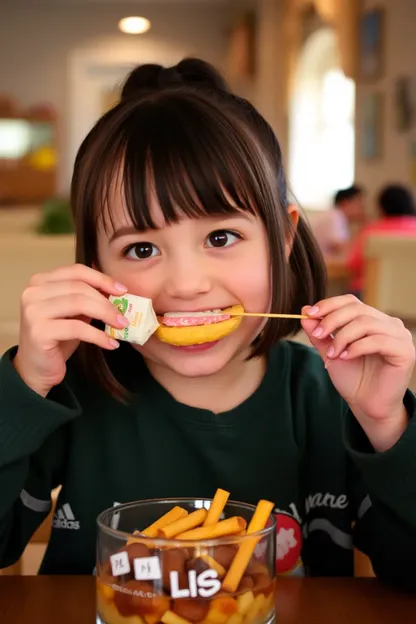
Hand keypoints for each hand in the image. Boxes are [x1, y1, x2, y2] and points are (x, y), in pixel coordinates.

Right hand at [14, 264, 128, 396]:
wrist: (37, 368)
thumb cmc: (57, 338)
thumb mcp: (74, 313)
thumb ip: (88, 298)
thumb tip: (117, 291)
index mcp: (41, 281)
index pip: (77, 271)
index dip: (102, 279)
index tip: (123, 290)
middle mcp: (33, 292)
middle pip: (79, 287)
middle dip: (106, 301)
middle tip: (124, 315)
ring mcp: (33, 311)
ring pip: (79, 304)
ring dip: (106, 315)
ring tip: (121, 326)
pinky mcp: (39, 331)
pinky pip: (77, 328)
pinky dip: (98, 335)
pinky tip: (110, 343)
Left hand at [301, 295, 415, 451]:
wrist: (367, 405)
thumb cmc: (353, 379)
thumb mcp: (330, 352)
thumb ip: (320, 333)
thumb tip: (304, 311)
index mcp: (373, 320)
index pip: (351, 301)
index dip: (329, 305)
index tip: (309, 314)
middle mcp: (389, 323)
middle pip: (357, 309)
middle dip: (332, 320)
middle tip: (316, 335)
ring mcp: (399, 336)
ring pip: (366, 323)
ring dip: (343, 337)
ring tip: (332, 354)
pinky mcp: (405, 351)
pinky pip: (378, 341)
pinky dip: (357, 347)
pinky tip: (345, 357)